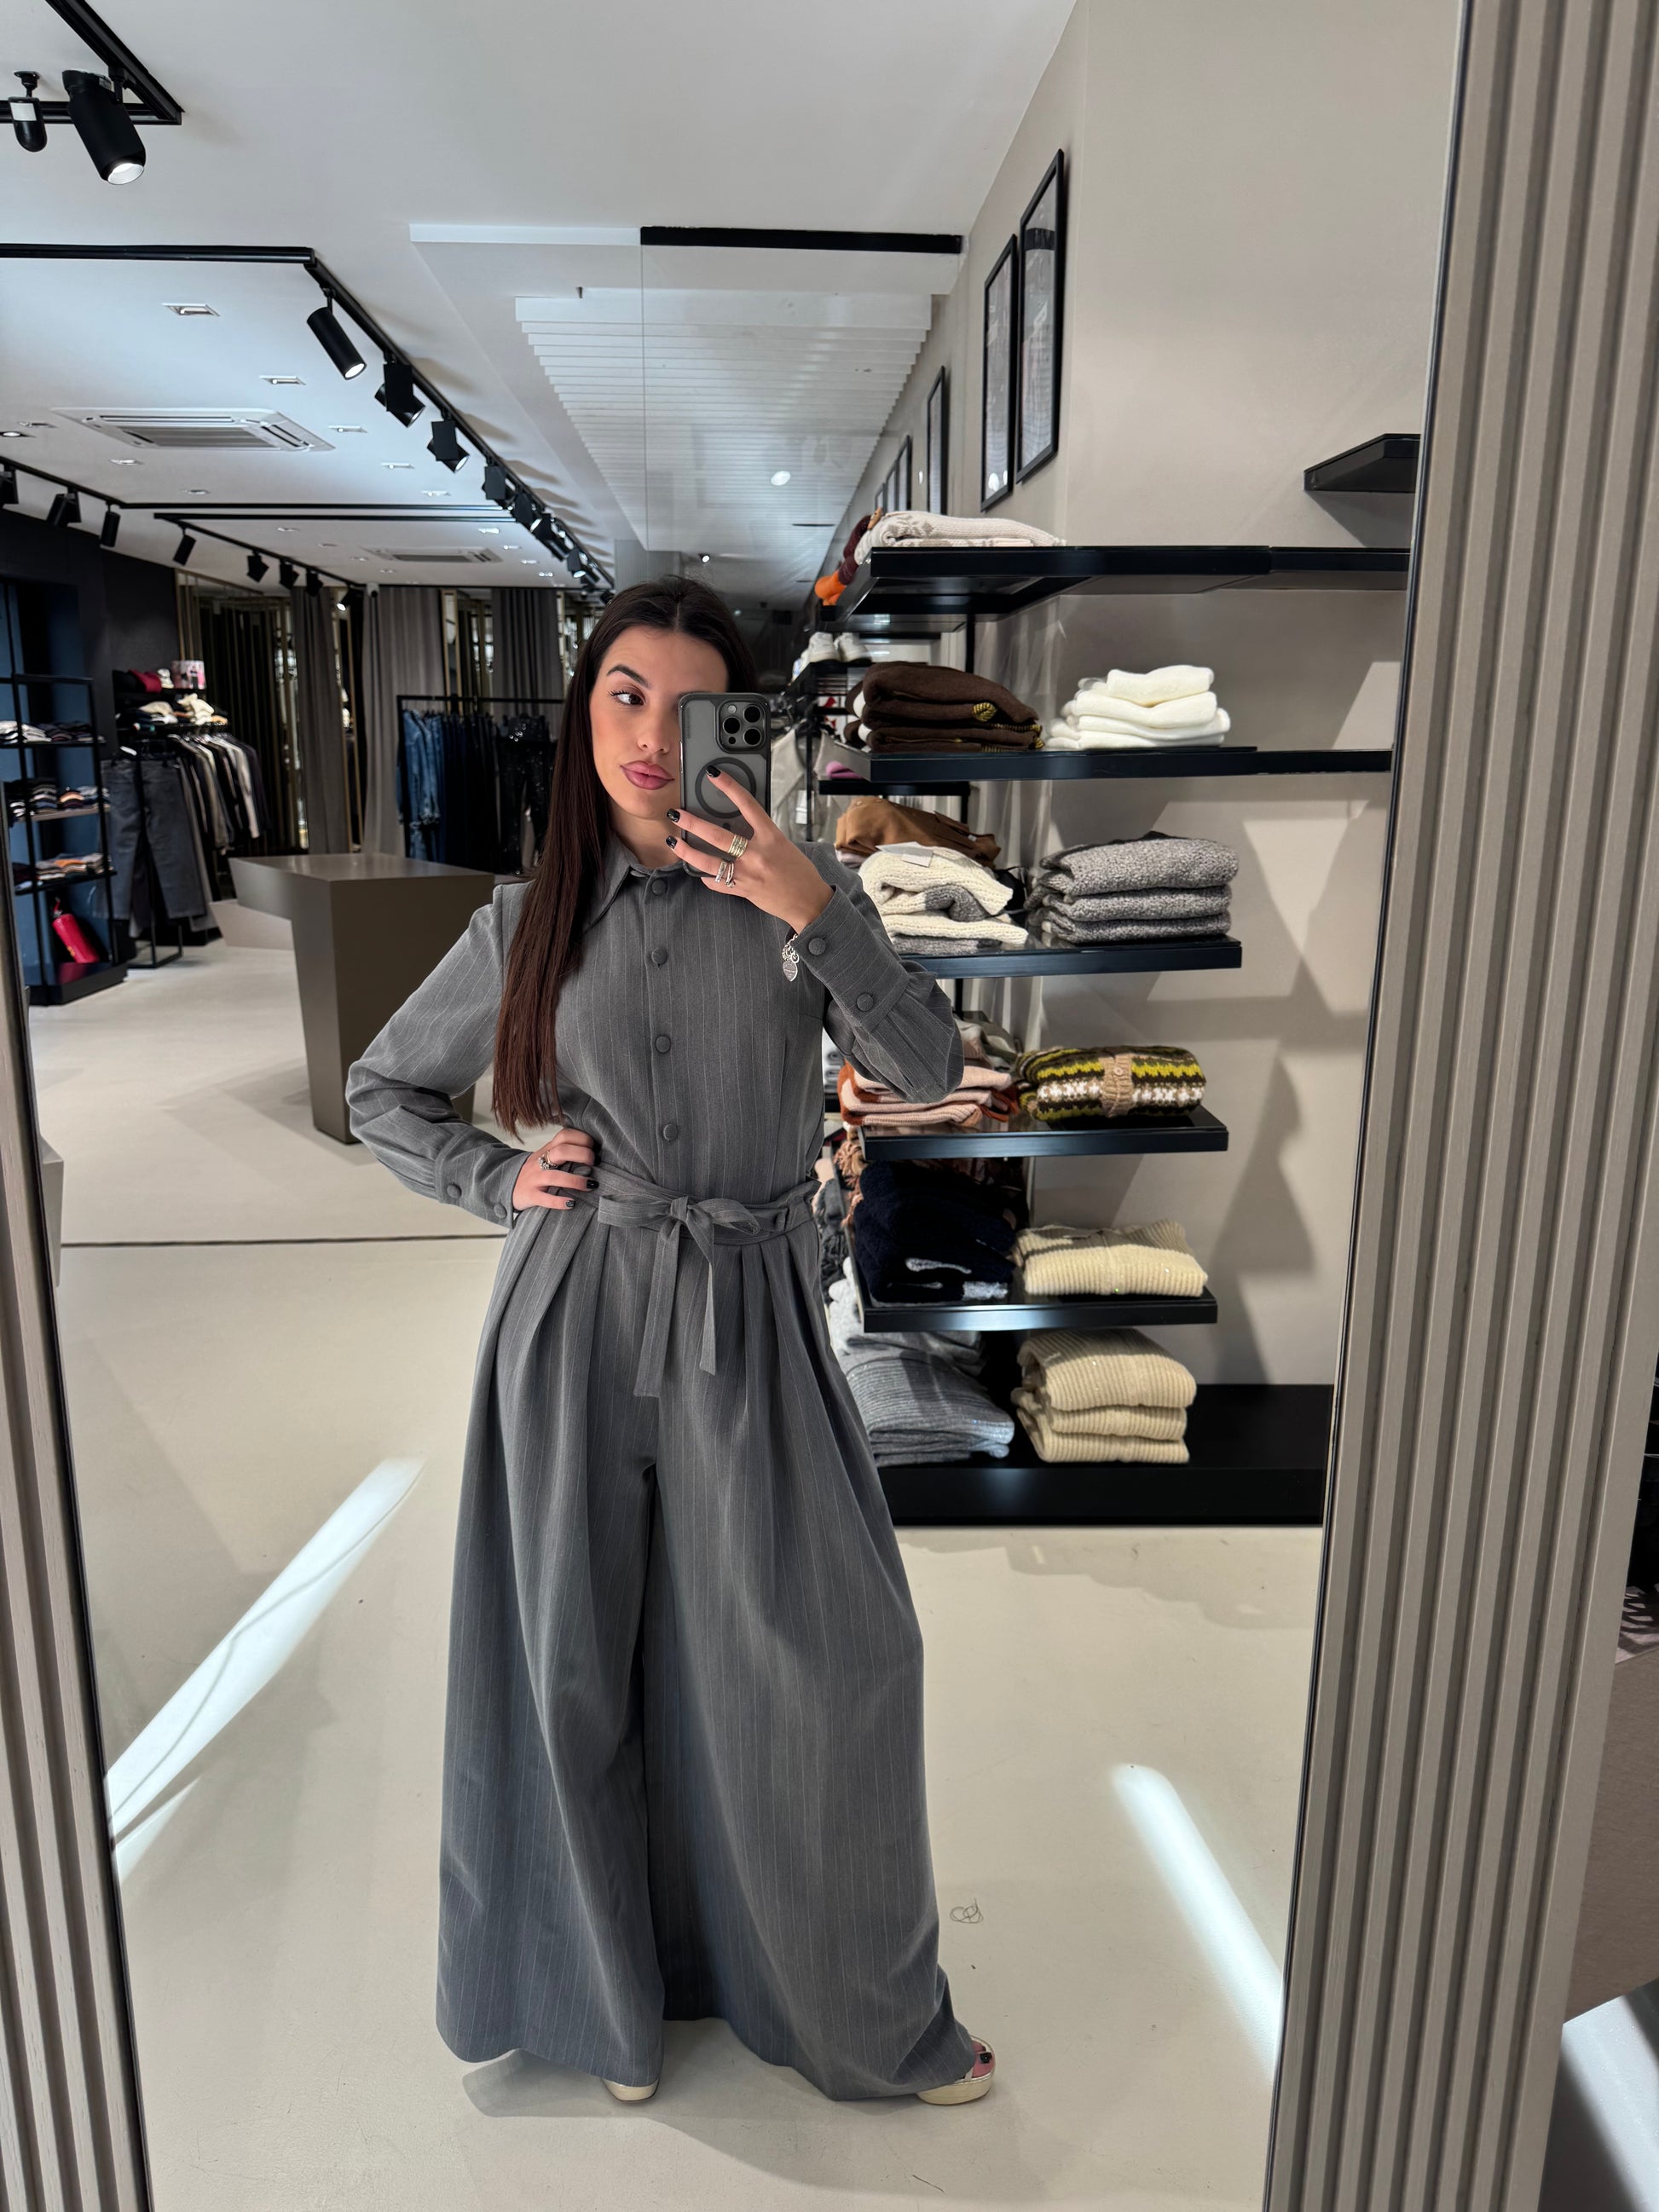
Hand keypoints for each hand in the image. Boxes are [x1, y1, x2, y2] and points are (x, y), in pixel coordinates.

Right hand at [511, 1126, 596, 1212]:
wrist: (506, 1186)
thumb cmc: (534, 1173)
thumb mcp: (545, 1158)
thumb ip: (563, 1153)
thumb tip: (594, 1153)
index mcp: (546, 1150)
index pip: (563, 1136)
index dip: (581, 1138)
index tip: (594, 1147)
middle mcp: (539, 1162)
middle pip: (561, 1151)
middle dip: (582, 1155)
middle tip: (594, 1163)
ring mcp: (534, 1179)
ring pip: (554, 1176)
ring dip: (575, 1180)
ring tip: (591, 1185)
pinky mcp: (530, 1195)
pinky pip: (544, 1199)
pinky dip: (559, 1201)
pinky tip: (571, 1203)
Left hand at [665, 773, 832, 933]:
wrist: (809, 902)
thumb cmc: (800, 872)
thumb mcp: (783, 845)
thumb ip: (761, 836)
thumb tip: (738, 826)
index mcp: (771, 837)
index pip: (747, 804)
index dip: (729, 787)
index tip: (713, 775)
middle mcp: (757, 853)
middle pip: (717, 835)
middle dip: (692, 823)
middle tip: (676, 814)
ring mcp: (748, 874)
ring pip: (709, 861)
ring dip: (688, 852)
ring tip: (675, 842)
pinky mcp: (743, 890)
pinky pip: (717, 883)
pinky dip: (707, 877)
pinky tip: (699, 871)